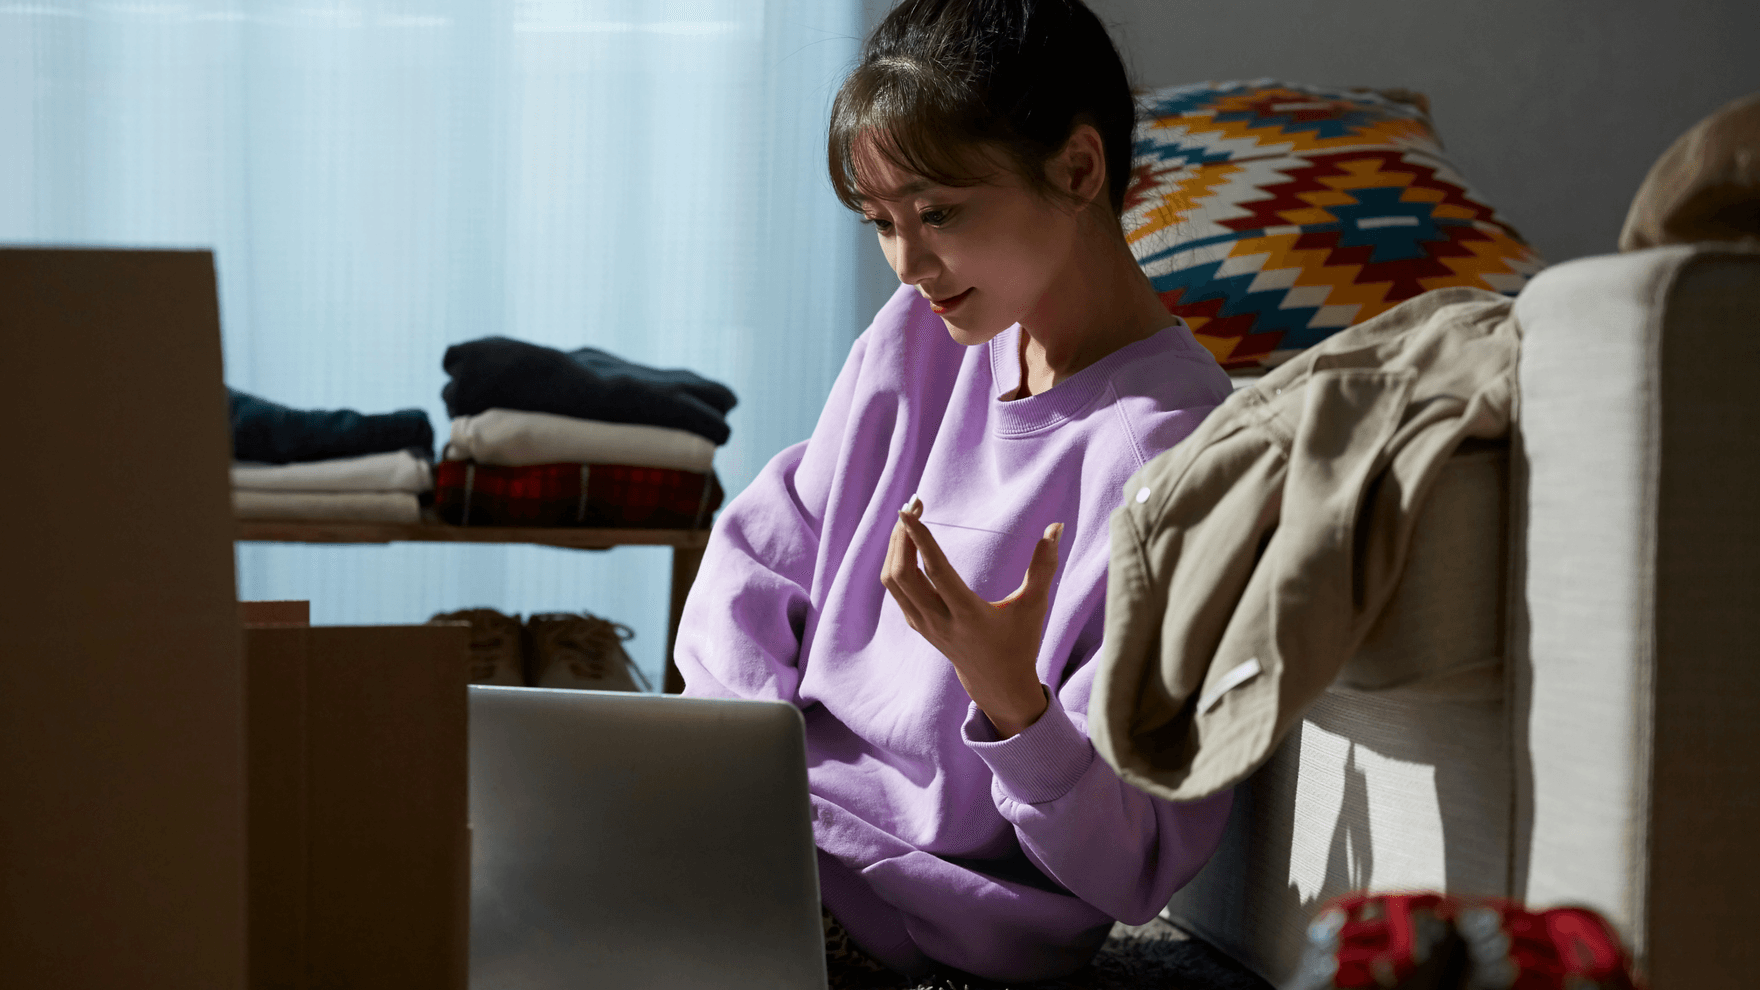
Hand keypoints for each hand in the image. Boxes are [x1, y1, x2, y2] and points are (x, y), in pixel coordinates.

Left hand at [880, 494, 1062, 738]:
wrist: (997, 683)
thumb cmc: (1020, 642)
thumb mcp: (1035, 605)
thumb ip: (1044, 566)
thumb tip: (1056, 526)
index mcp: (968, 614)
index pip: (936, 571)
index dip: (921, 539)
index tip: (909, 511)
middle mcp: (940, 620)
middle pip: (903, 574)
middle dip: (903, 536)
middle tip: (912, 505)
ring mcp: (924, 624)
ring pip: (893, 582)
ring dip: (895, 547)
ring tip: (908, 520)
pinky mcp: (917, 624)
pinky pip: (896, 589)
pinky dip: (896, 562)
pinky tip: (907, 544)